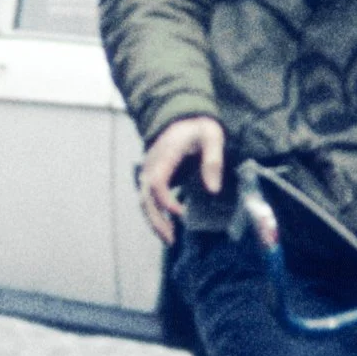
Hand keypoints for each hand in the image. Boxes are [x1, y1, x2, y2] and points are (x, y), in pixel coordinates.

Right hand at [137, 115, 225, 245]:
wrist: (182, 116)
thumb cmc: (199, 127)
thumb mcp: (212, 137)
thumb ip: (213, 161)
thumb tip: (213, 190)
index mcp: (166, 154)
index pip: (156, 181)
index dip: (165, 200)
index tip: (181, 213)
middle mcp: (151, 163)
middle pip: (145, 196)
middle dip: (156, 220)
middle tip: (172, 239)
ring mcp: (148, 170)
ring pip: (143, 200)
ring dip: (154, 221)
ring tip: (170, 239)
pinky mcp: (150, 176)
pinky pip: (147, 198)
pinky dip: (154, 214)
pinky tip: (167, 226)